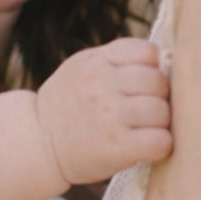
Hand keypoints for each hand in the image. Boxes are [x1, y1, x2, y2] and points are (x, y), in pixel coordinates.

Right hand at [35, 38, 171, 184]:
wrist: (38, 141)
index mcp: (96, 62)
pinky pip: (160, 141)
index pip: (147, 52)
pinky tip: (147, 145)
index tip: (141, 82)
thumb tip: (160, 60)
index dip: (151, 67)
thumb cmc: (67, 103)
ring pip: (162, 111)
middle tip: (145, 108)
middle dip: (159, 96)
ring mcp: (110, 117)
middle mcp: (102, 85)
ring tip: (145, 128)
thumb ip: (113, 59)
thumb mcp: (81, 67)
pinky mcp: (117, 147)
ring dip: (160, 122)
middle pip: (158, 82)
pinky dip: (160, 145)